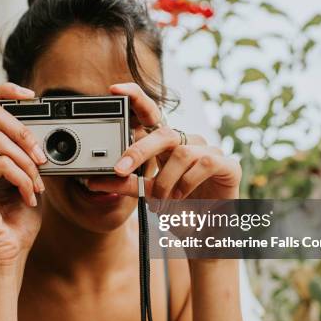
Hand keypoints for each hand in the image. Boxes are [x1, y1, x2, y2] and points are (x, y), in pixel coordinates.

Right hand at [0, 83, 46, 269]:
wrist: (7, 254)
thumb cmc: (16, 218)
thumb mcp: (28, 174)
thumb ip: (26, 148)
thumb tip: (38, 123)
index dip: (3, 91)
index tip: (30, 96)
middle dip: (23, 131)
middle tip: (41, 157)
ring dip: (27, 162)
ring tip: (35, 185)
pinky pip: (0, 163)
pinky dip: (22, 178)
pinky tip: (27, 195)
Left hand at [88, 83, 241, 199]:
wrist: (208, 230)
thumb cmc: (179, 206)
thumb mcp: (148, 194)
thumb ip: (125, 184)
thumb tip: (93, 181)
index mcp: (166, 145)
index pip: (151, 114)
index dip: (136, 97)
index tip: (115, 89)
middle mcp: (187, 142)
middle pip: (163, 133)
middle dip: (139, 150)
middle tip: (121, 169)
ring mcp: (208, 151)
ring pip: (181, 153)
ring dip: (166, 180)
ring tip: (162, 200)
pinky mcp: (227, 164)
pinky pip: (204, 163)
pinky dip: (187, 182)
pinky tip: (182, 196)